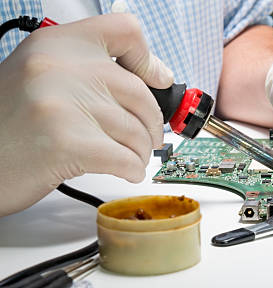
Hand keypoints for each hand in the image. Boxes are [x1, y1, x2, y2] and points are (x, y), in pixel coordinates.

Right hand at [0, 14, 173, 215]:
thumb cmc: (9, 126)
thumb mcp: (41, 79)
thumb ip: (87, 71)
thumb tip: (153, 76)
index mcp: (55, 44)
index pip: (124, 30)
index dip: (148, 58)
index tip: (156, 79)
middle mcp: (60, 67)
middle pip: (139, 91)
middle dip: (151, 122)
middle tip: (148, 138)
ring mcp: (64, 105)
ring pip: (136, 130)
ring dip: (140, 151)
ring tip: (129, 158)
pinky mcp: (68, 144)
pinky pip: (126, 159)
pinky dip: (133, 170)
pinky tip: (124, 171)